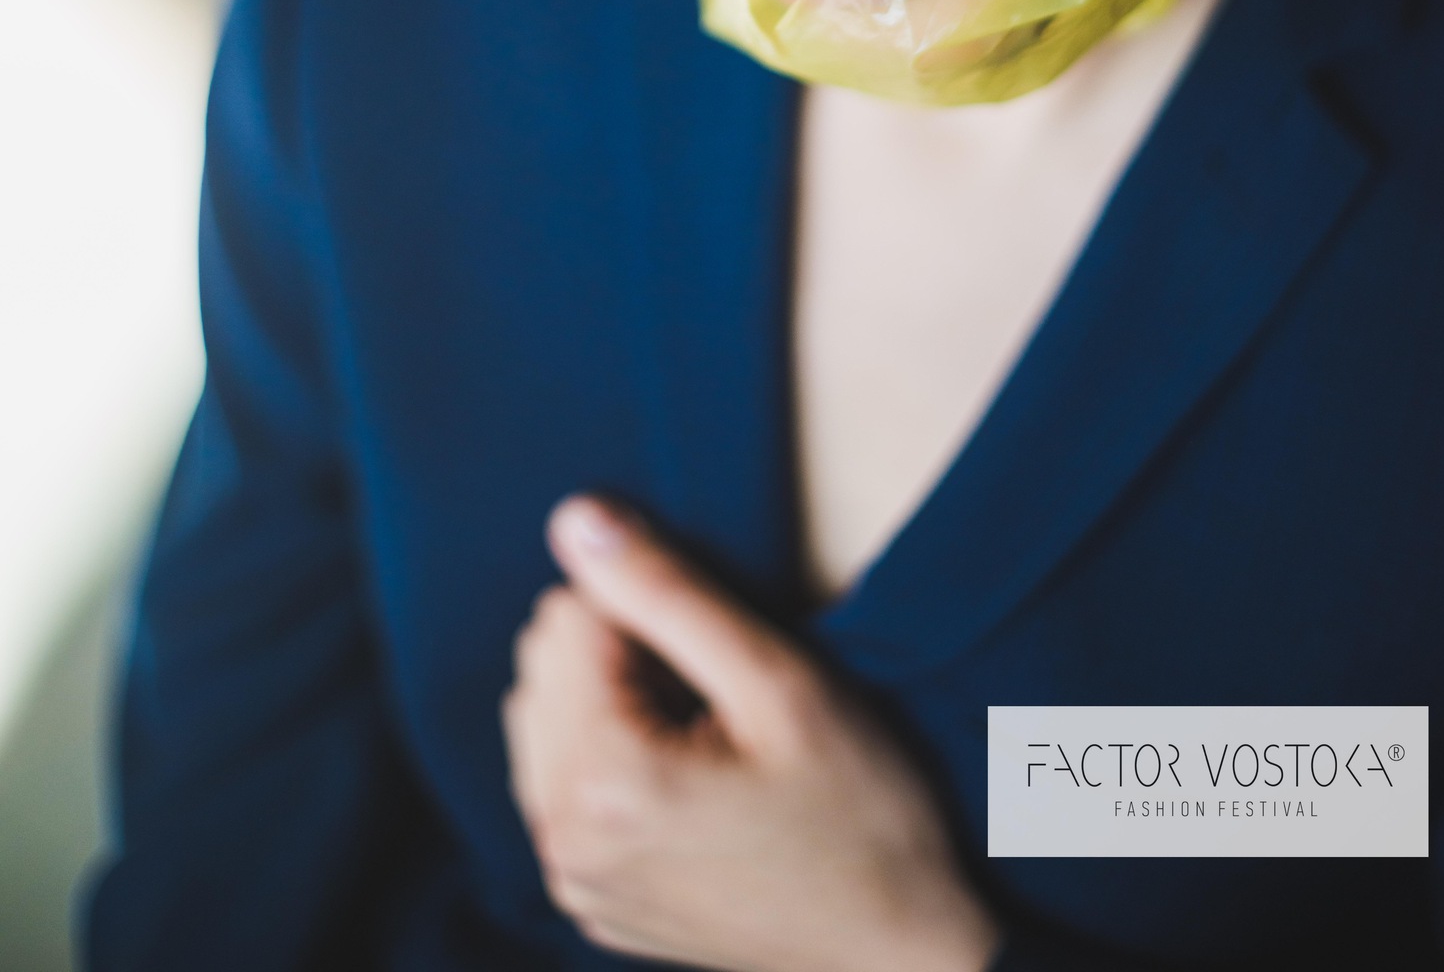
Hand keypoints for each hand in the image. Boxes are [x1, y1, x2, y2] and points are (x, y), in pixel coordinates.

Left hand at [501, 495, 1001, 971]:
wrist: (899, 953)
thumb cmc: (860, 814)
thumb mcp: (778, 679)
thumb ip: (666, 591)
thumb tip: (574, 518)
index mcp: (601, 782)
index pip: (570, 613)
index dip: (651, 610)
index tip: (720, 659)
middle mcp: (562, 840)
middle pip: (544, 662)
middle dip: (622, 654)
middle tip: (717, 699)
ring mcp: (571, 878)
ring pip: (543, 716)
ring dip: (609, 700)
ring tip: (704, 736)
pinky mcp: (588, 899)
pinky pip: (557, 782)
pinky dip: (608, 755)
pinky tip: (685, 776)